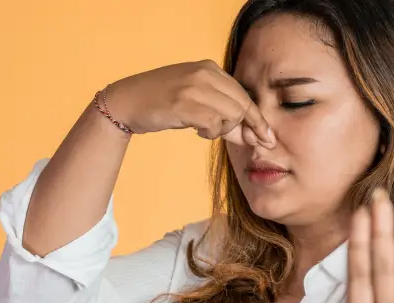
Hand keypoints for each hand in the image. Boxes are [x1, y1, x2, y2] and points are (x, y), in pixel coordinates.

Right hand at [104, 60, 275, 146]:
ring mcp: (194, 87)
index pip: (244, 95)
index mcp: (209, 68)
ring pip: (231, 115)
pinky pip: (214, 124)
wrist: (126, 101)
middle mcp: (204, 73)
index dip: (257, 119)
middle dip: (246, 129)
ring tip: (205, 130)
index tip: (267, 138)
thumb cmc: (161, 103)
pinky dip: (210, 133)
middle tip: (242, 142)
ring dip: (223, 131)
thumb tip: (251, 136)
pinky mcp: (184, 103)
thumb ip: (222, 114)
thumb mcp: (195, 101)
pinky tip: (197, 131)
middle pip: (242, 106)